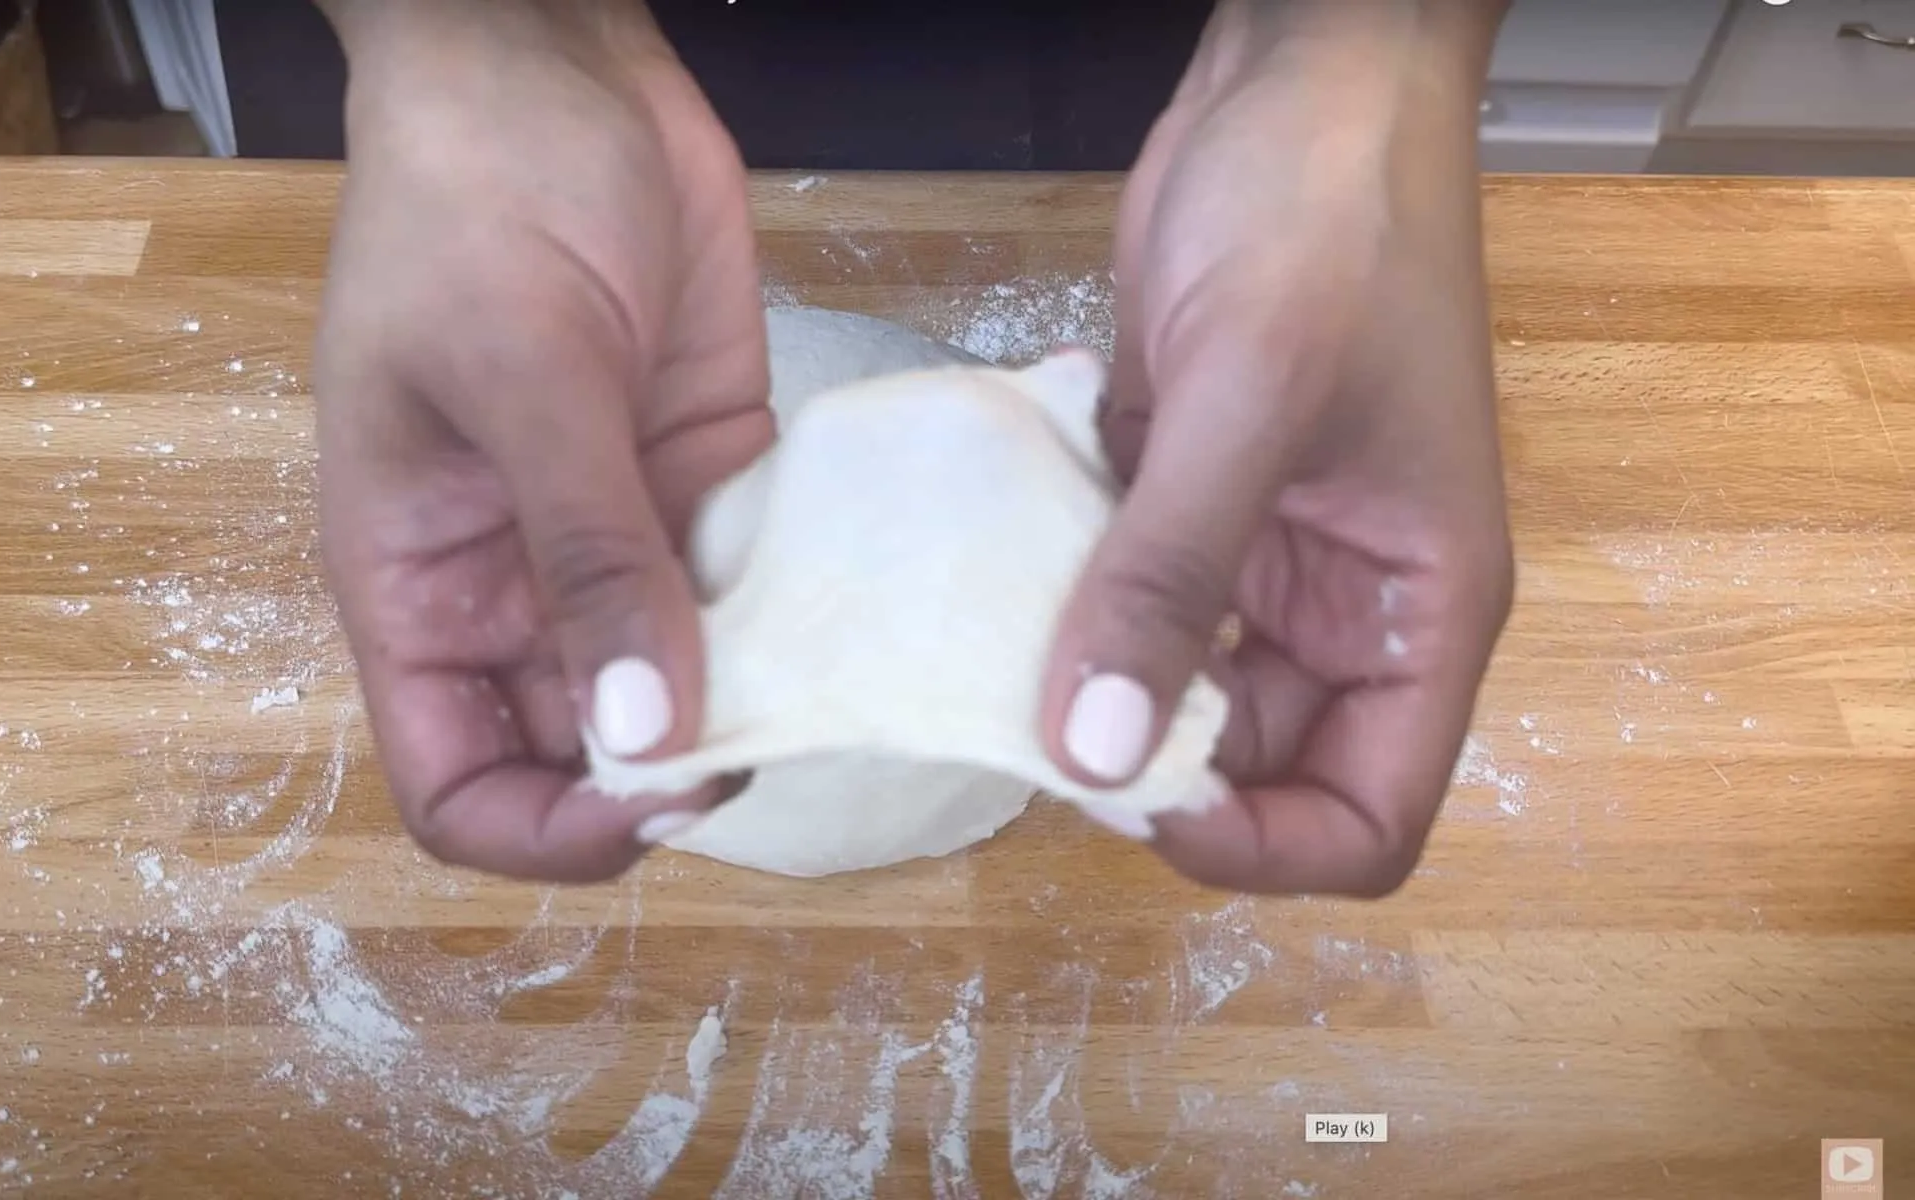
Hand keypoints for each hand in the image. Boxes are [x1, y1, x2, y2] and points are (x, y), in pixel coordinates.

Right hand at [311, 0, 768, 880]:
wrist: (553, 64)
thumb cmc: (479, 201)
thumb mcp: (524, 375)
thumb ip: (585, 555)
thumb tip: (644, 741)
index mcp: (423, 584)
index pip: (459, 783)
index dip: (546, 829)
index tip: (657, 800)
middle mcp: (519, 587)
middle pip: (584, 756)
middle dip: (670, 776)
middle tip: (776, 738)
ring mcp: (618, 538)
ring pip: (685, 684)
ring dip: (756, 702)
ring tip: (844, 686)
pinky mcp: (704, 482)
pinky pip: (757, 590)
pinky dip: (809, 613)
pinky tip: (873, 607)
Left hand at [1041, 2, 1515, 894]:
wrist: (1299, 81)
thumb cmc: (1327, 222)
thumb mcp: (1250, 397)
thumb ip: (1171, 579)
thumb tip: (1094, 756)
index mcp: (1416, 610)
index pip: (1368, 816)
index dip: (1264, 848)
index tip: (1140, 807)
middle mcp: (1342, 606)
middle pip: (1254, 769)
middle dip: (1150, 769)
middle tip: (1030, 730)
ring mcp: (1259, 553)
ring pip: (1169, 686)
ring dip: (1087, 687)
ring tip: (990, 664)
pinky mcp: (1184, 498)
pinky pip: (1120, 597)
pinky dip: (1058, 602)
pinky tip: (988, 578)